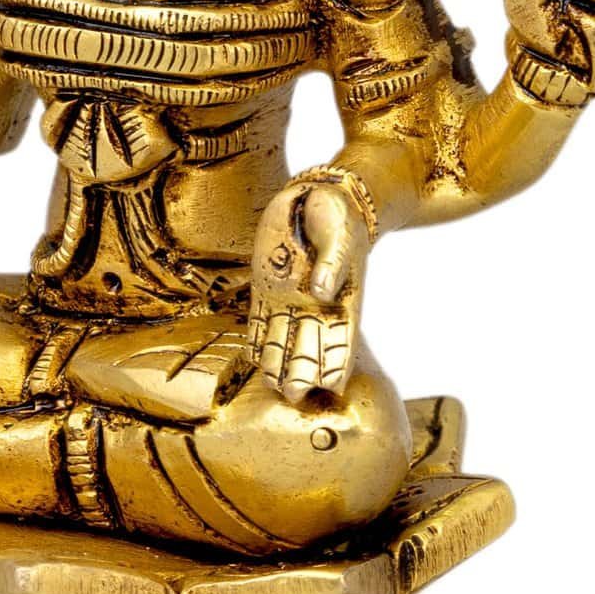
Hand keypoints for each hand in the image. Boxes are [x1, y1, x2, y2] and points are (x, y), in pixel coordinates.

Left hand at [247, 176, 370, 402]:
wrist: (319, 198)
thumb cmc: (338, 216)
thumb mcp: (339, 235)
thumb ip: (333, 263)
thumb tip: (324, 293)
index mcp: (340, 298)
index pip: (342, 339)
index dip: (338, 363)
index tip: (334, 387)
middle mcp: (315, 305)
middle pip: (310, 346)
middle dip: (304, 371)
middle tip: (295, 395)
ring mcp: (289, 298)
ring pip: (284, 337)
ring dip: (279, 361)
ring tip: (273, 385)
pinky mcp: (267, 287)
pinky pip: (261, 318)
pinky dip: (258, 337)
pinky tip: (253, 358)